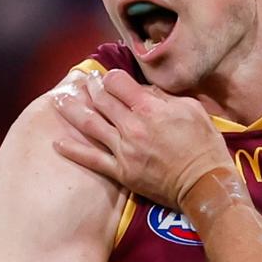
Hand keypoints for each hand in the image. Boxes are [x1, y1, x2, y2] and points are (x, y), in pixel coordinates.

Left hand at [49, 68, 234, 207]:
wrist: (204, 184)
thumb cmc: (204, 146)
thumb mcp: (192, 110)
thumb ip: (164, 97)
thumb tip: (143, 91)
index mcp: (151, 109)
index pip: (117, 82)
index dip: (110, 77)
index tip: (108, 77)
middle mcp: (132, 127)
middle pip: (101, 100)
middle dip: (90, 88)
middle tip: (84, 83)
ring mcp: (124, 150)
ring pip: (90, 125)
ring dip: (71, 110)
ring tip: (59, 100)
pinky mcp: (121, 172)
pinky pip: (92, 159)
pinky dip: (73, 151)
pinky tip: (57, 143)